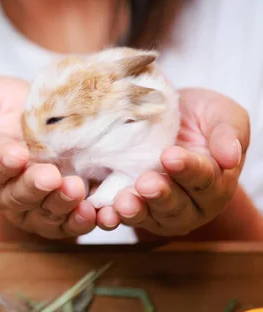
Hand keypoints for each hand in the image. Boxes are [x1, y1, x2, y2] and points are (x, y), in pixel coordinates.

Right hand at [0, 76, 96, 238]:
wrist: (30, 118)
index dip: (0, 163)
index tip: (17, 155)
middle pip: (14, 196)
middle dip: (34, 187)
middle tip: (51, 176)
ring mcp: (26, 205)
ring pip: (40, 214)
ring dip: (59, 205)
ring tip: (76, 190)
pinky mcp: (52, 212)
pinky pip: (63, 225)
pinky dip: (77, 222)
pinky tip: (92, 213)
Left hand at [96, 88, 249, 236]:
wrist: (161, 115)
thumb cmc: (197, 116)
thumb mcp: (221, 115)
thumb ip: (228, 134)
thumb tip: (230, 158)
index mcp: (215, 182)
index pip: (204, 179)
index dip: (188, 169)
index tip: (170, 156)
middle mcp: (190, 204)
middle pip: (177, 205)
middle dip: (161, 195)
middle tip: (145, 183)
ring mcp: (159, 211)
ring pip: (149, 217)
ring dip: (135, 211)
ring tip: (123, 203)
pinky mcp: (132, 210)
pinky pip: (122, 218)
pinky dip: (112, 218)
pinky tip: (104, 214)